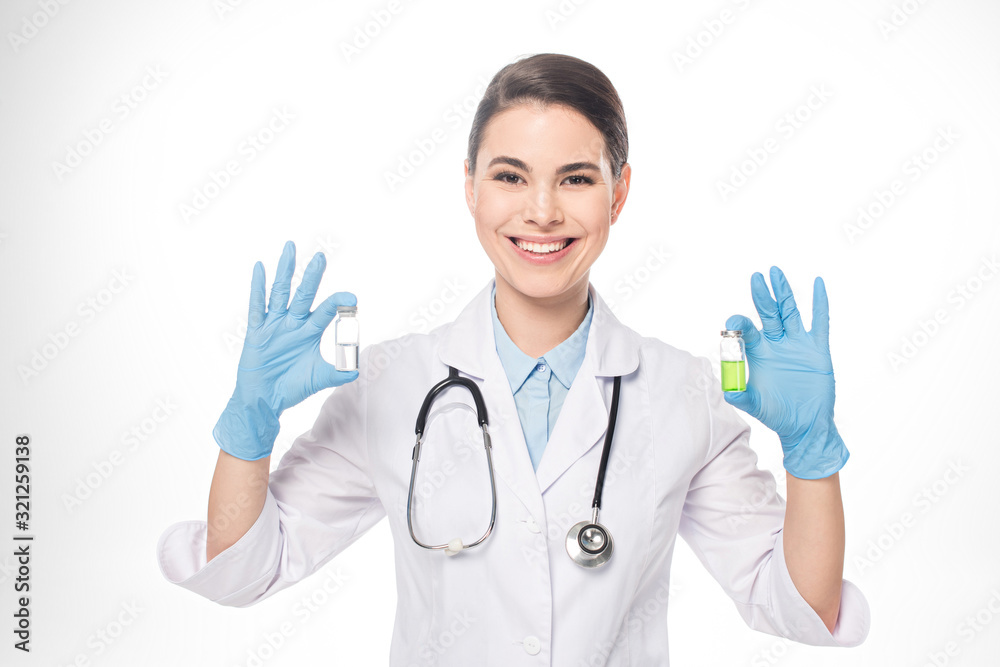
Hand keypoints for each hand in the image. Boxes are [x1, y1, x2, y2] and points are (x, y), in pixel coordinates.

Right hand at [213, 240, 358, 460]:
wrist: (265, 400)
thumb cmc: (291, 387)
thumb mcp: (318, 379)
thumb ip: (337, 373)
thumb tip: (356, 371)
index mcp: (309, 332)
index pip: (326, 311)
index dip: (337, 303)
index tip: (352, 298)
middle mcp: (293, 324)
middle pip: (304, 294)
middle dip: (313, 275)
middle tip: (321, 256)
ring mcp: (274, 325)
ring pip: (280, 293)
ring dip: (286, 271)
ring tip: (290, 248)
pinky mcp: (256, 332)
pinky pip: (257, 306)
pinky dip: (257, 287)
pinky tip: (260, 267)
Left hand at [723, 266, 848, 478]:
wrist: (805, 425)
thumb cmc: (777, 415)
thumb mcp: (756, 406)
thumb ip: (742, 396)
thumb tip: (728, 392)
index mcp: (759, 353)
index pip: (747, 330)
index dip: (740, 324)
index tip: (733, 324)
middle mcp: (777, 344)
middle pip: (768, 313)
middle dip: (762, 295)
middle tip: (757, 276)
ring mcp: (797, 344)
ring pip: (790, 311)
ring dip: (784, 292)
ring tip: (776, 272)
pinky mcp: (817, 349)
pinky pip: (820, 321)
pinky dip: (819, 302)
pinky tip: (818, 283)